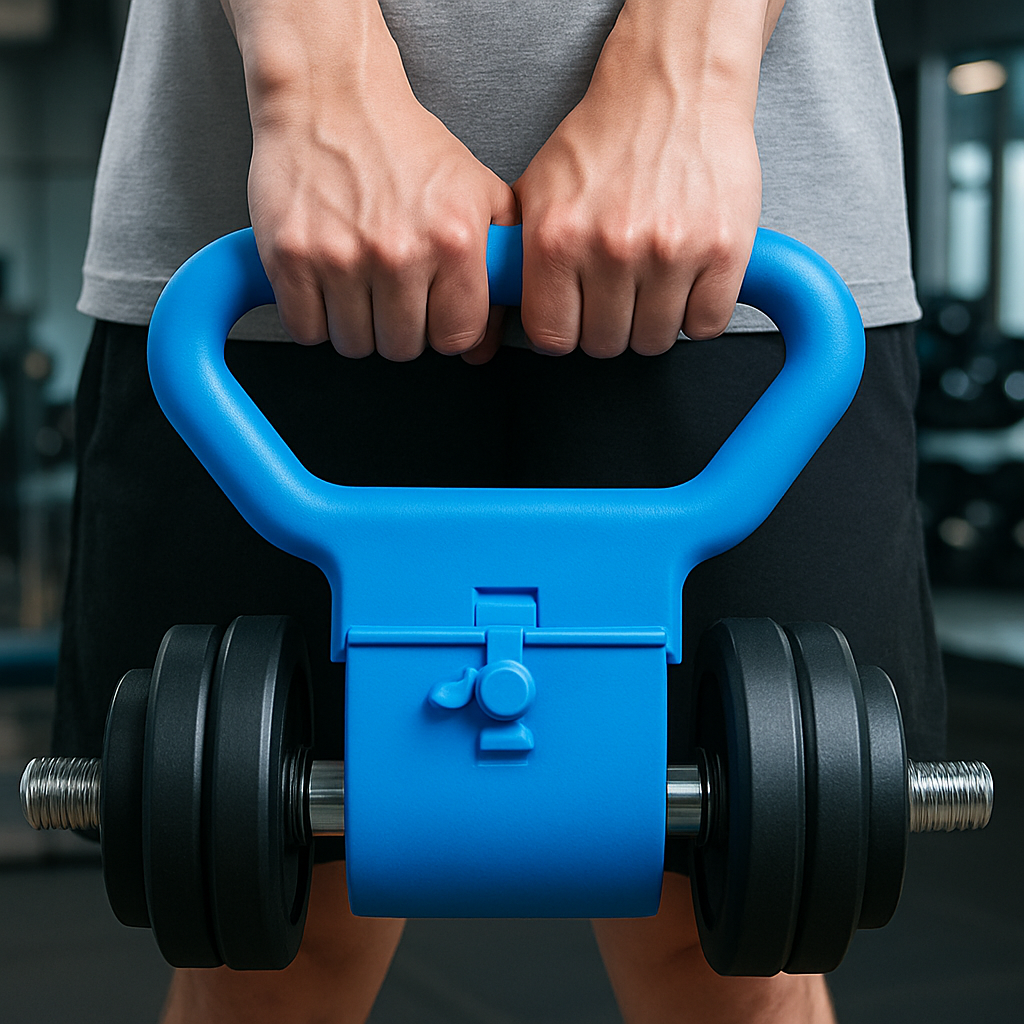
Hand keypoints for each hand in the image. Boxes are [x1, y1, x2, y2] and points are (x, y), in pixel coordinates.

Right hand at [224, 0, 517, 360]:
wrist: (331, 94)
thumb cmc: (404, 143)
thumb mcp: (478, 192)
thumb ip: (497, 268)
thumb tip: (484, 346)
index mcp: (453, 241)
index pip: (456, 337)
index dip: (445, 329)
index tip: (433, 311)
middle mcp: (398, 253)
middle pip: (402, 347)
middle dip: (398, 327)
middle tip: (390, 290)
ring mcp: (340, 257)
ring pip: (354, 344)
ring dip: (355, 324)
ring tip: (357, 281)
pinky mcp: (290, 257)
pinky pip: (306, 330)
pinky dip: (313, 317)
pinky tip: (324, 283)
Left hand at [514, 0, 783, 357]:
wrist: (674, 86)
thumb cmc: (607, 137)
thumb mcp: (539, 189)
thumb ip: (522, 252)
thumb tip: (508, 303)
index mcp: (558, 236)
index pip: (553, 337)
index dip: (565, 332)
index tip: (575, 319)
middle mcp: (611, 247)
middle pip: (606, 343)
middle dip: (610, 325)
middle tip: (618, 294)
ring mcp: (670, 251)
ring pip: (655, 340)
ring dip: (654, 322)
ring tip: (652, 285)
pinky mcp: (722, 250)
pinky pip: (707, 326)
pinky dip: (699, 314)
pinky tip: (688, 284)